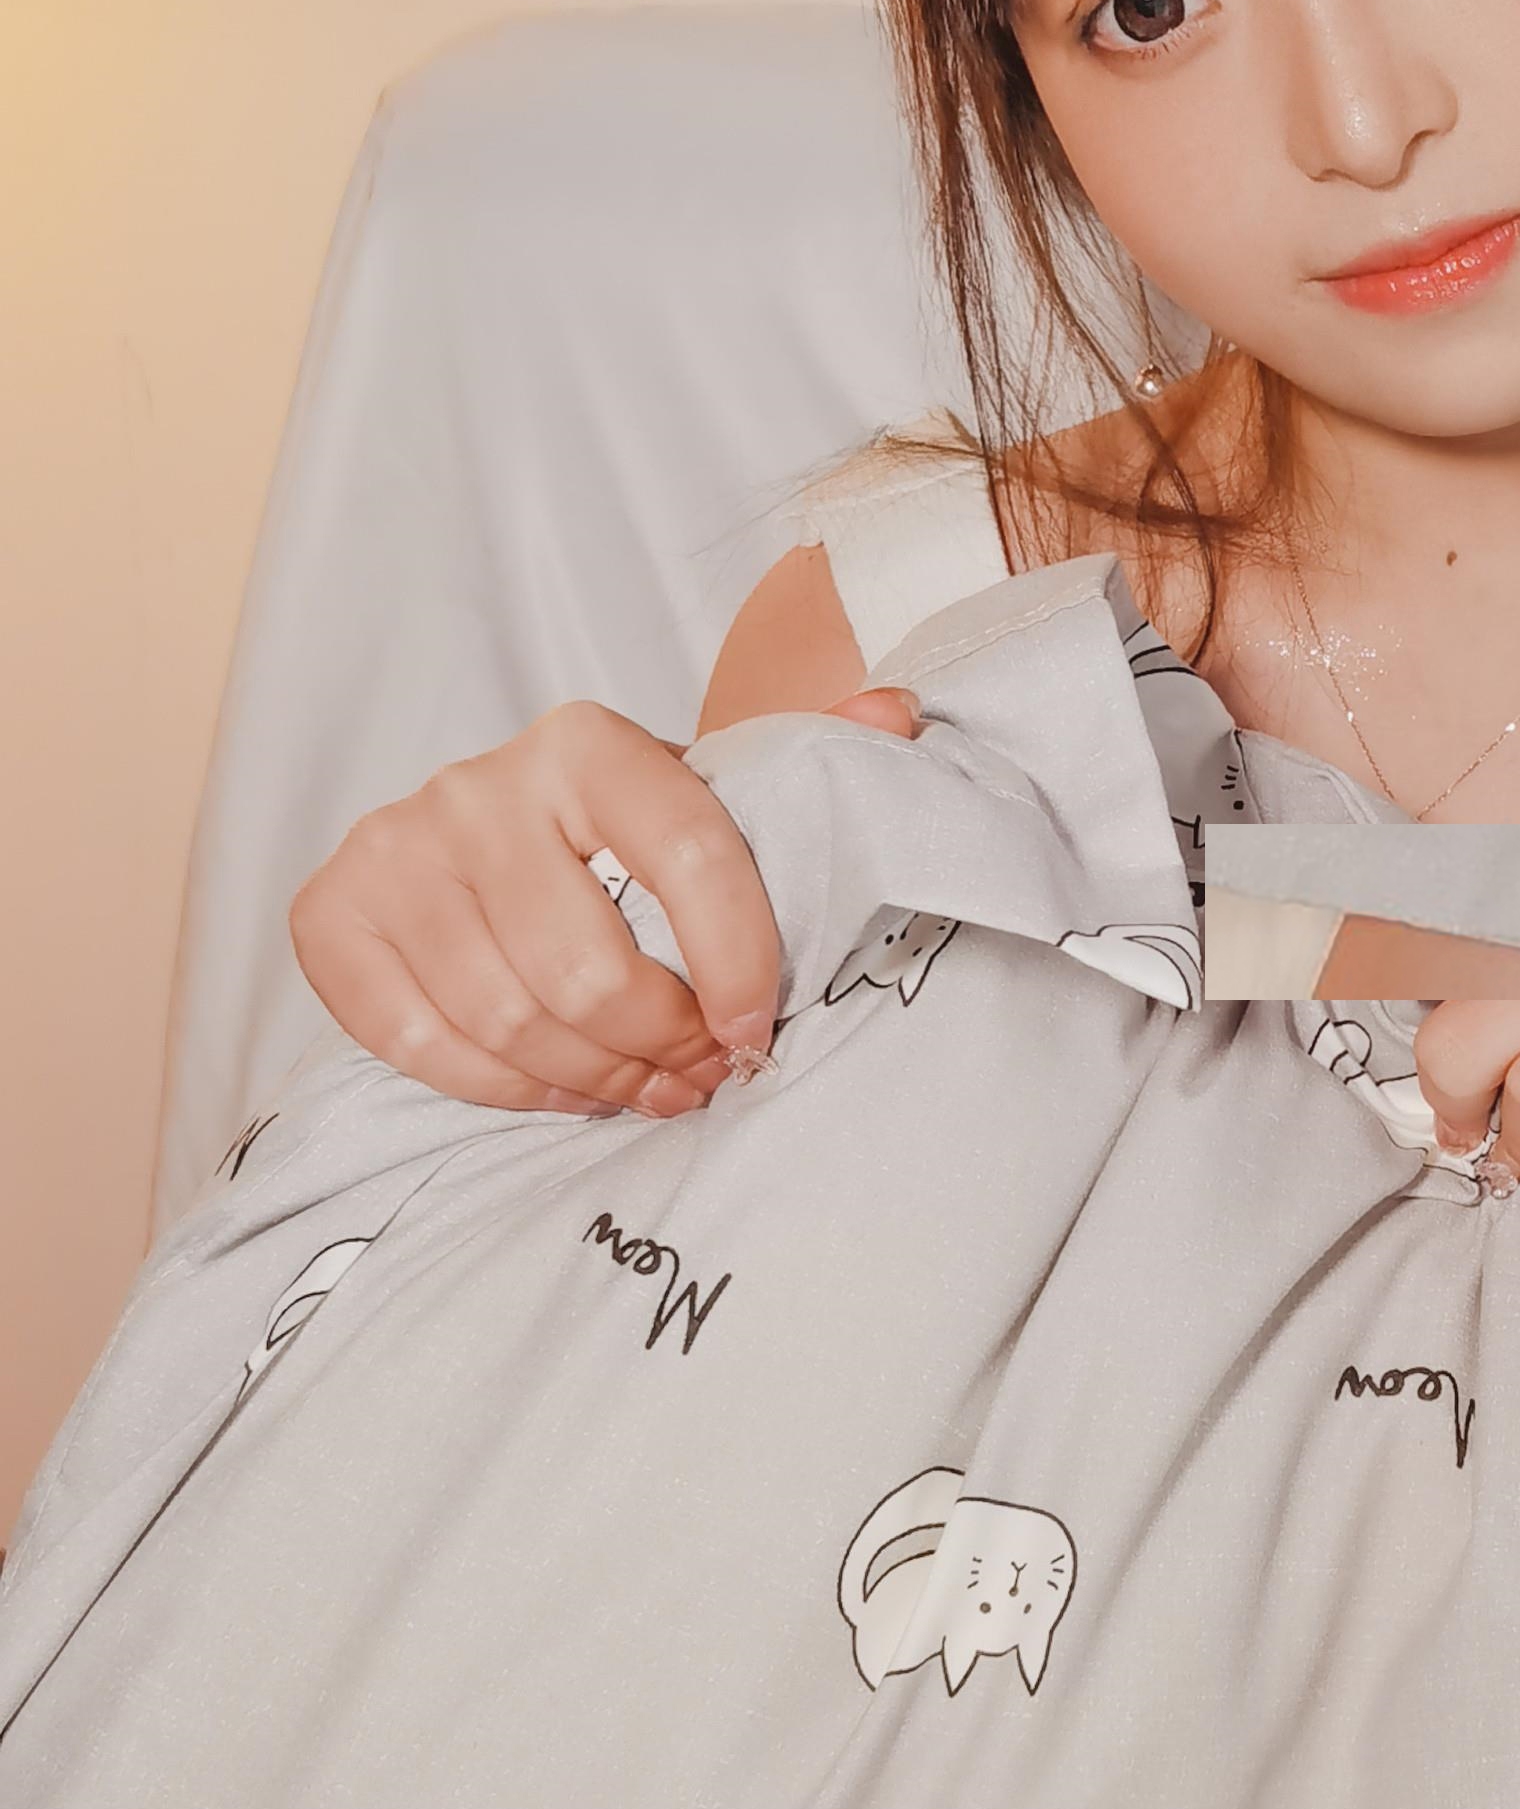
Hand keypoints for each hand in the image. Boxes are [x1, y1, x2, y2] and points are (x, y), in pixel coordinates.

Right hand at [287, 686, 919, 1114]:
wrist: (487, 834)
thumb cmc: (624, 834)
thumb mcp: (717, 791)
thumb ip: (807, 761)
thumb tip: (899, 718)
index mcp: (590, 743)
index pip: (688, 857)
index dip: (739, 964)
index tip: (760, 1033)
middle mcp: (480, 784)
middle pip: (587, 969)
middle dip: (661, 1046)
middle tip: (701, 1076)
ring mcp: (396, 846)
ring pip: (508, 1018)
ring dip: (593, 1081)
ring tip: (645, 1089)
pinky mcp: (332, 913)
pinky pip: (420, 1044)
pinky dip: (503, 1090)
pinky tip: (560, 1087)